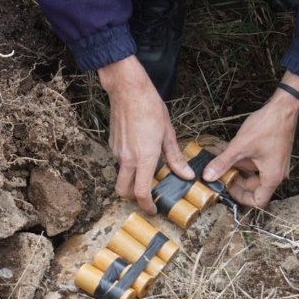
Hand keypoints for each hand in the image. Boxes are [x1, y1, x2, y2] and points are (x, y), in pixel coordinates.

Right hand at [98, 56, 194, 213]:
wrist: (127, 89)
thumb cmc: (149, 107)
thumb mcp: (167, 132)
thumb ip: (175, 158)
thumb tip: (187, 175)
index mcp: (144, 157)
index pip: (141, 192)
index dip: (147, 206)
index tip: (153, 209)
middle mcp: (127, 158)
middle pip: (124, 191)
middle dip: (133, 198)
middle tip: (147, 195)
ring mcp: (117, 151)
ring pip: (121, 175)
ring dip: (130, 179)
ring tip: (146, 169)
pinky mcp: (112, 144)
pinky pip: (118, 161)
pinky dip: (127, 164)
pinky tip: (138, 152)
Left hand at [201, 74, 298, 207]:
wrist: (283, 108)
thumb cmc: (268, 126)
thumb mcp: (240, 146)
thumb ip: (223, 162)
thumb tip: (208, 176)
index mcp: (272, 177)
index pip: (258, 201)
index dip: (240, 198)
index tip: (226, 189)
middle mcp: (275, 173)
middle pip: (253, 187)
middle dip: (233, 180)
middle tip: (217, 174)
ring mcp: (273, 162)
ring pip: (250, 171)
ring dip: (234, 166)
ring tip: (216, 158)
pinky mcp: (271, 152)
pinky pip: (253, 160)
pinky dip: (240, 157)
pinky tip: (224, 149)